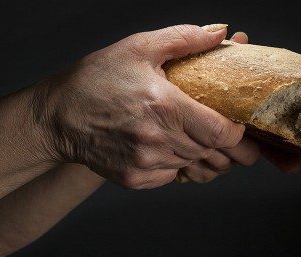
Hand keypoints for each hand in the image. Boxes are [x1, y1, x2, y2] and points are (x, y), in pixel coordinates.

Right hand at [38, 24, 260, 187]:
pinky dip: (183, 167)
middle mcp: (157, 139)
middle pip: (214, 154)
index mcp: (164, 106)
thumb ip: (185, 39)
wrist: (58, 116)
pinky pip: (175, 177)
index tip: (242, 127)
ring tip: (209, 143)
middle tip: (239, 141)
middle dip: (231, 149)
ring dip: (209, 158)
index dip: (239, 134)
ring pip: (197, 168)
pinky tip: (177, 150)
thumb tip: (223, 32)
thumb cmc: (99, 79)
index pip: (221, 133)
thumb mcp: (139, 48)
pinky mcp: (137, 179)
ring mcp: (146, 163)